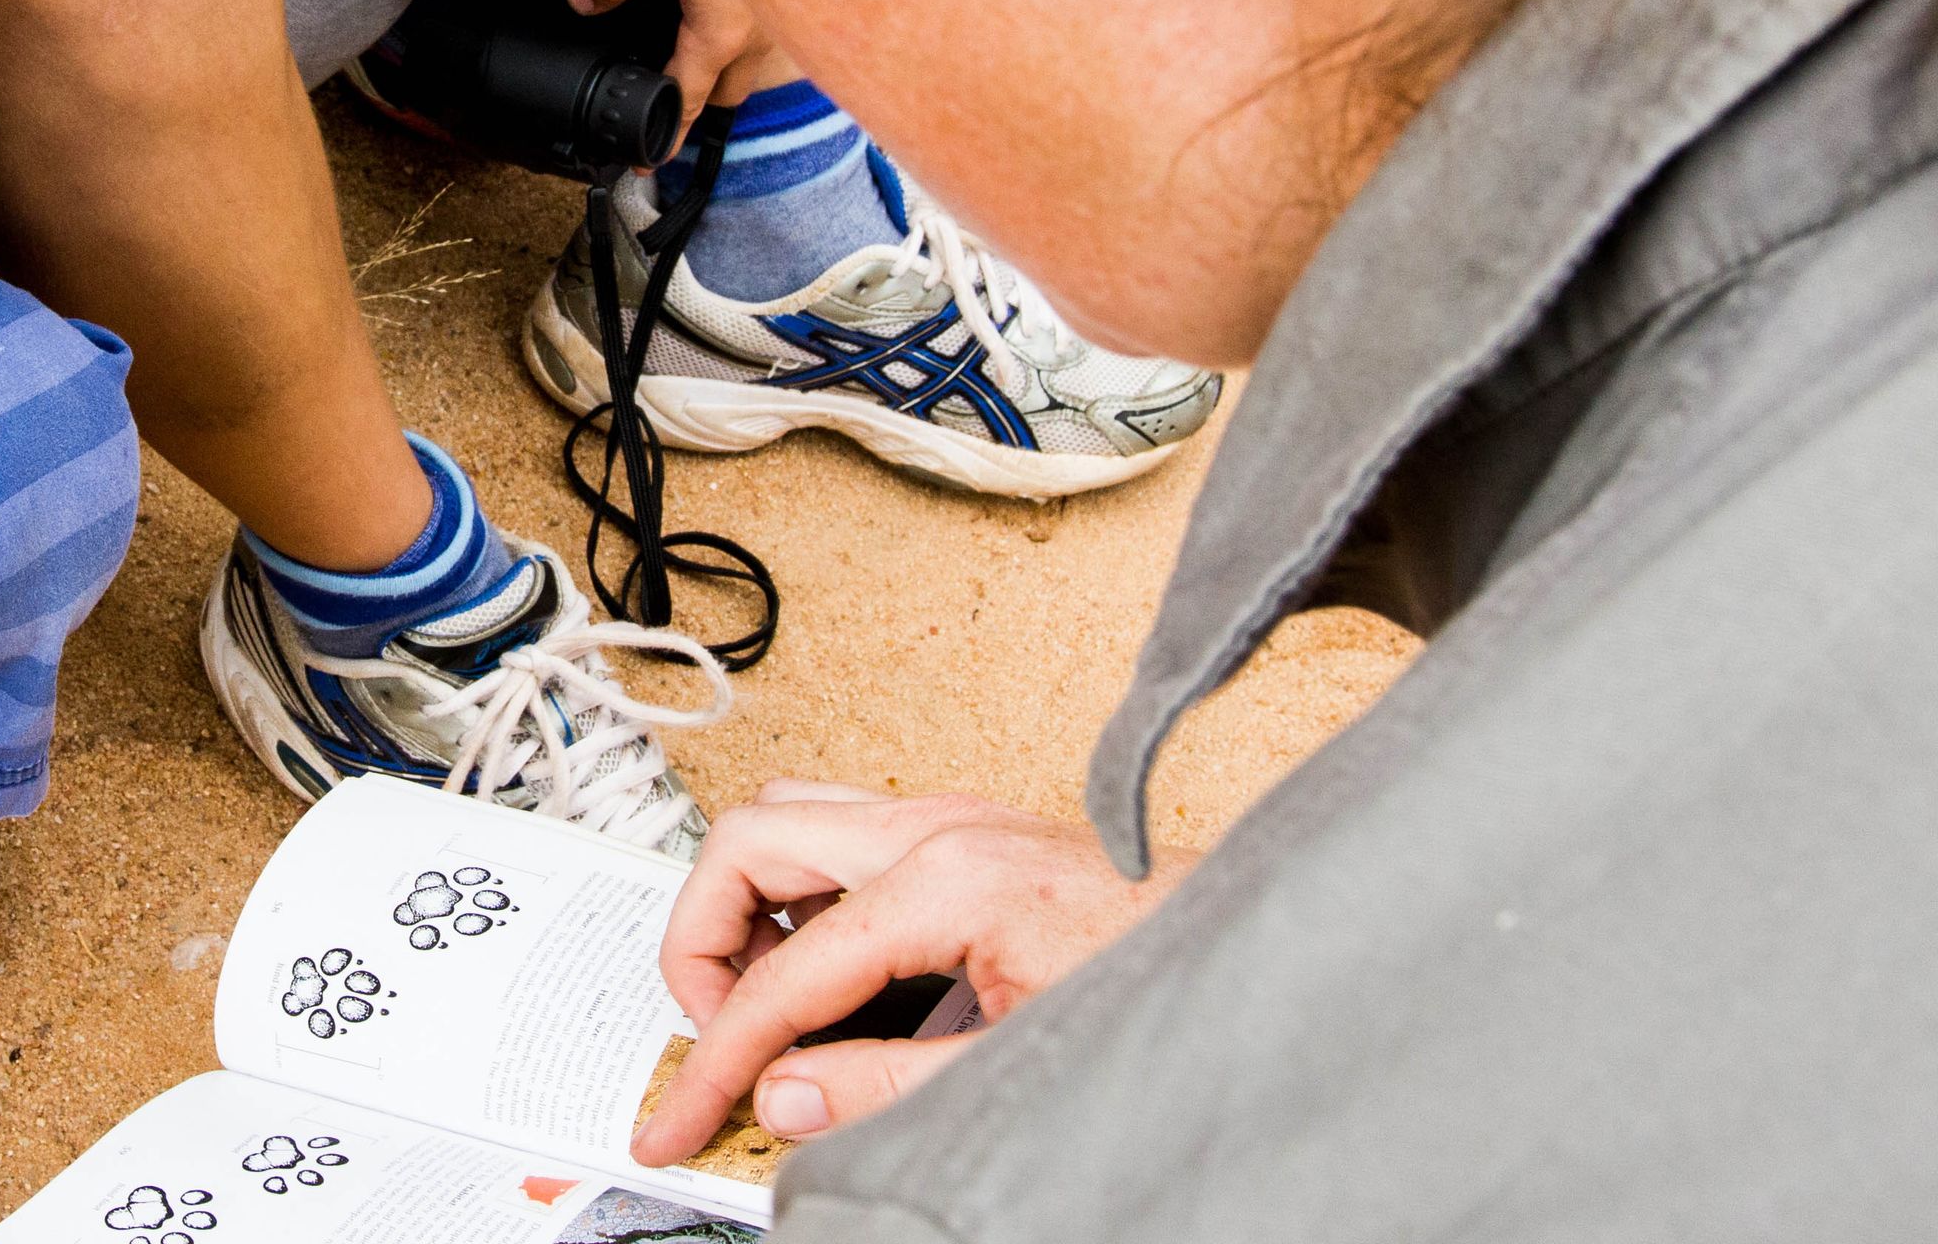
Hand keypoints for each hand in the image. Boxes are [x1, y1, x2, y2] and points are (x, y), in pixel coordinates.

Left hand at [567, 0, 792, 153]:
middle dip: (702, 100)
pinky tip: (738, 6)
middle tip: (673, 95)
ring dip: (730, 64)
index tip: (651, 162)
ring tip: (703, 46)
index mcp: (720, 38)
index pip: (689, 105)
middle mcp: (758, 40)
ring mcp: (785, 21)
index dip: (665, 136)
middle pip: (728, 92)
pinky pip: (773, 33)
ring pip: (753, 62)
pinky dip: (751, 32)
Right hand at [628, 783, 1190, 1165]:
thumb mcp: (1018, 1062)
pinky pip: (833, 834)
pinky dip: (796, 898)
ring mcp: (945, 818)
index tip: (682, 1120)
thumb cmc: (1159, 985)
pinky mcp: (959, 831)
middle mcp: (934, 826)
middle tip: (716, 1039)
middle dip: (701, 947)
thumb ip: (888, 1088)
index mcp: (946, 879)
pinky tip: (825, 976)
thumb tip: (786, 1100)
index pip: (784, 977)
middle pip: (746, 844)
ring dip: (743, 909)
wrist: (1255, 946)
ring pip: (781, 820)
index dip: (716, 1061)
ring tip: (761, 1006)